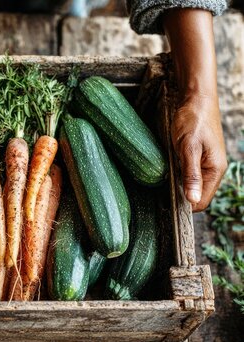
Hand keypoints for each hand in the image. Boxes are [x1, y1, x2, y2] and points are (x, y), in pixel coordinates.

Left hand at [172, 93, 226, 211]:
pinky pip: (191, 174)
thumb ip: (191, 175)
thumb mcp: (188, 148)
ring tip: (163, 185)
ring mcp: (207, 163)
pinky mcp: (200, 157)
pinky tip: (168, 174)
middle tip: (161, 196)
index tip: (167, 206)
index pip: (202, 201)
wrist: (196, 99)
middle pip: (198, 195)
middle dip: (181, 198)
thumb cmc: (193, 120)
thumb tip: (193, 200)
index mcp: (215, 169)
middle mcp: (214, 169)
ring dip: (180, 187)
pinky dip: (179, 177)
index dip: (186, 207)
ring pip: (194, 185)